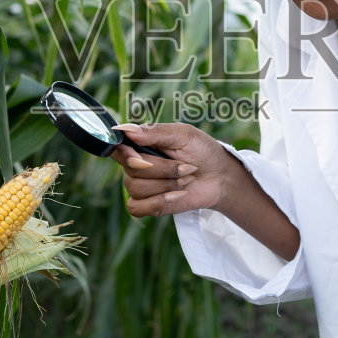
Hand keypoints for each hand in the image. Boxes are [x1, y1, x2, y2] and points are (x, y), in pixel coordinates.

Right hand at [109, 123, 234, 217]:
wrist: (220, 178)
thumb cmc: (203, 151)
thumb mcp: (184, 135)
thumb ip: (155, 132)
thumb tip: (125, 129)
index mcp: (141, 143)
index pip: (117, 146)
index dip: (125, 152)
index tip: (139, 154)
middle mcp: (136, 163)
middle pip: (132, 169)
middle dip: (164, 169)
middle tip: (187, 166)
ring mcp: (140, 185)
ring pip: (136, 188)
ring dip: (167, 185)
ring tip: (186, 179)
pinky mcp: (147, 204)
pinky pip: (136, 208)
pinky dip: (158, 202)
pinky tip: (177, 195)